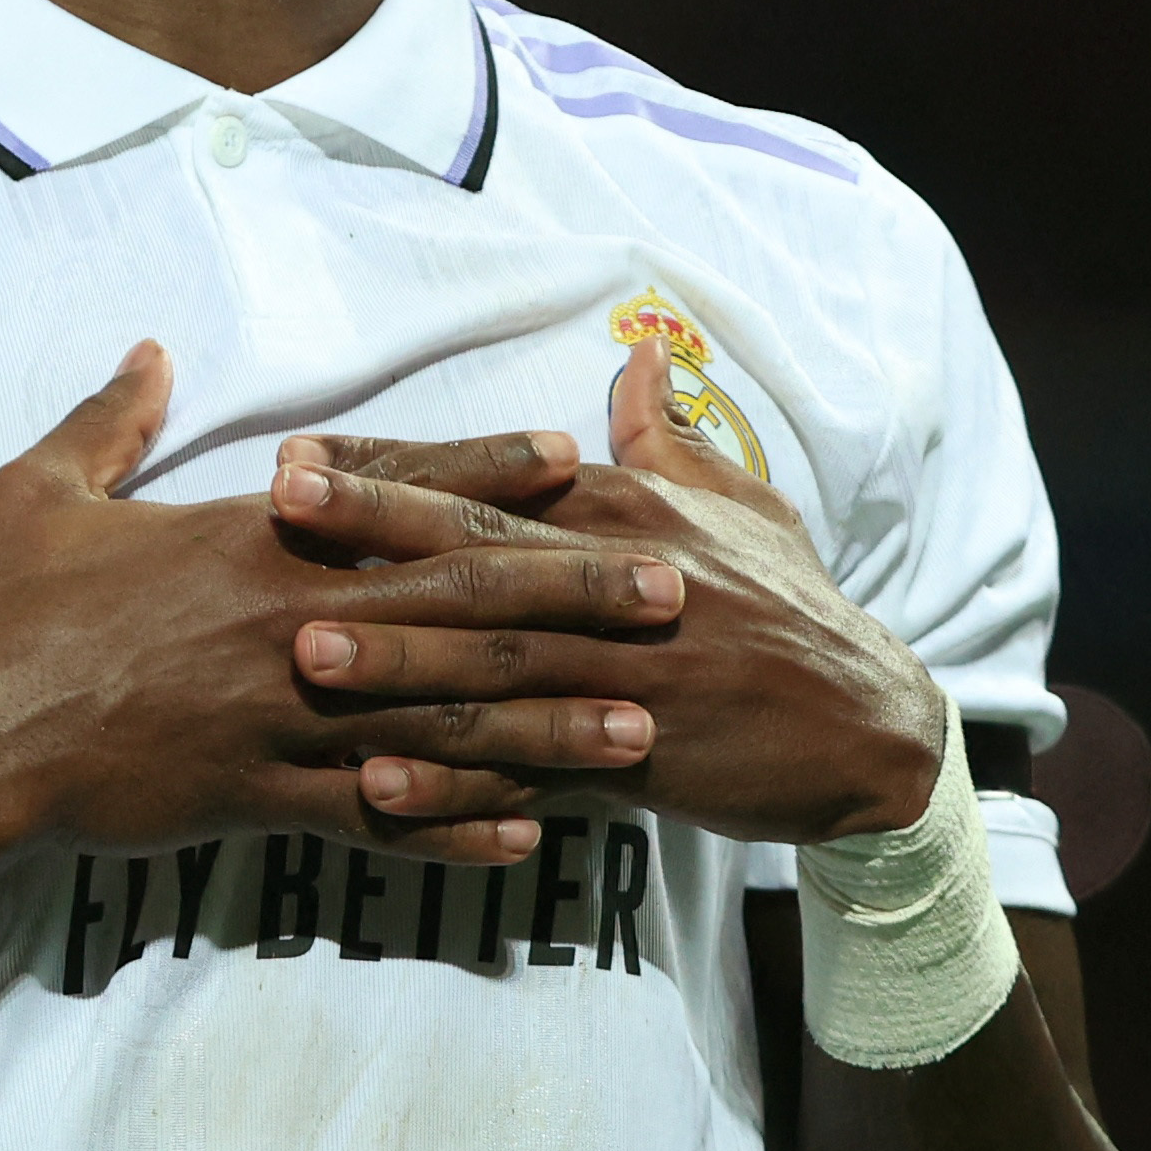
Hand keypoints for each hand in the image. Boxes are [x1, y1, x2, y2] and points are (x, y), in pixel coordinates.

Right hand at [0, 342, 686, 863]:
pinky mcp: (259, 796)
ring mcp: (282, 715)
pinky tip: (531, 839)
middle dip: (574, 597)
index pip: (392, 492)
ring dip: (550, 726)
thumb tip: (145, 350)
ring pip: (442, 717)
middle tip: (673, 593)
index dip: (485, 472)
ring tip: (641, 732)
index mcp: (249, 537)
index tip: (571, 460)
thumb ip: (108, 418)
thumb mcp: (41, 492)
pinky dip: (455, 828)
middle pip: (457, 601)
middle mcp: (289, 620)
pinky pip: (379, 817)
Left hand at [264, 341, 945, 848]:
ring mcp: (630, 676)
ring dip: (398, 664)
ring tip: (303, 656)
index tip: (300, 457)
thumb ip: (668, 441)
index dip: (394, 468)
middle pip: (482, 553)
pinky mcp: (642, 761)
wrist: (875, 726)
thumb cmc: (792, 611)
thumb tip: (637, 359)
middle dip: (375, 533)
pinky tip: (381, 790)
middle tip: (275, 514)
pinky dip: (458, 785)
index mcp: (630, 517)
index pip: (491, 478)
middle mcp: (622, 585)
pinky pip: (531, 772)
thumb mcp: (740, 508)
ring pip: (497, 664)